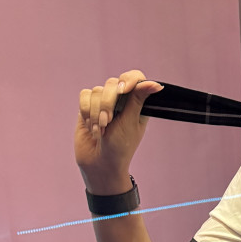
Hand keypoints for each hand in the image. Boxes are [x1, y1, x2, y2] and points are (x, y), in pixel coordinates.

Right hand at [75, 71, 162, 191]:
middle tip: (108, 123)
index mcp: (137, 103)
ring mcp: (103, 102)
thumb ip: (138, 100)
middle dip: (108, 104)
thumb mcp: (131, 123)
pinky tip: (92, 126)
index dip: (129, 80)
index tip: (124, 90)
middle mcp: (121, 100)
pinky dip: (87, 111)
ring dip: (97, 113)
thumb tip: (156, 84)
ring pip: (96, 91)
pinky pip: (84, 96)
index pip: (135, 78)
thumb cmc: (120, 147)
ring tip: (101, 131)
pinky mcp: (88, 107)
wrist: (100, 164)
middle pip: (112, 83)